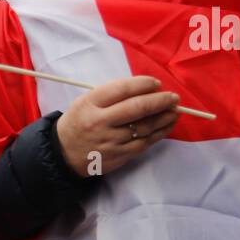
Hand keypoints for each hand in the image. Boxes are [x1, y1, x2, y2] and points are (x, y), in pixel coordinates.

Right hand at [54, 76, 180, 177]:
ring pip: (144, 127)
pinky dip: (159, 133)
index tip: (156, 83)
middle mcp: (100, 121)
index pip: (122, 89)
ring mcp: (110, 140)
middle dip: (160, 101)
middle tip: (173, 97)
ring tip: (175, 111)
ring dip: (164, 118)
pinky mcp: (118, 155)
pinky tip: (167, 126)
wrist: (63, 153)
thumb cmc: (79, 122)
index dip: (143, 84)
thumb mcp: (86, 101)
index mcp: (90, 103)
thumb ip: (112, 94)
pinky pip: (144, 143)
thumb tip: (146, 90)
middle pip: (136, 108)